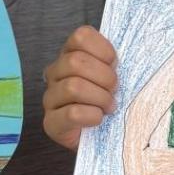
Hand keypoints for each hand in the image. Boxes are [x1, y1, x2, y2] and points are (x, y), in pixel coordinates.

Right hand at [42, 26, 117, 150]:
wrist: (103, 137)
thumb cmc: (109, 101)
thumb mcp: (114, 75)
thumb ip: (113, 60)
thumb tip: (123, 55)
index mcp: (69, 54)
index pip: (81, 36)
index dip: (104, 51)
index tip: (115, 66)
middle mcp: (55, 73)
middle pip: (76, 62)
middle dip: (104, 77)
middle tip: (114, 91)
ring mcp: (50, 98)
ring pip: (73, 87)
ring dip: (100, 98)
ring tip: (109, 107)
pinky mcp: (51, 123)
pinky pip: (72, 113)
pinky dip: (92, 116)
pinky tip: (98, 119)